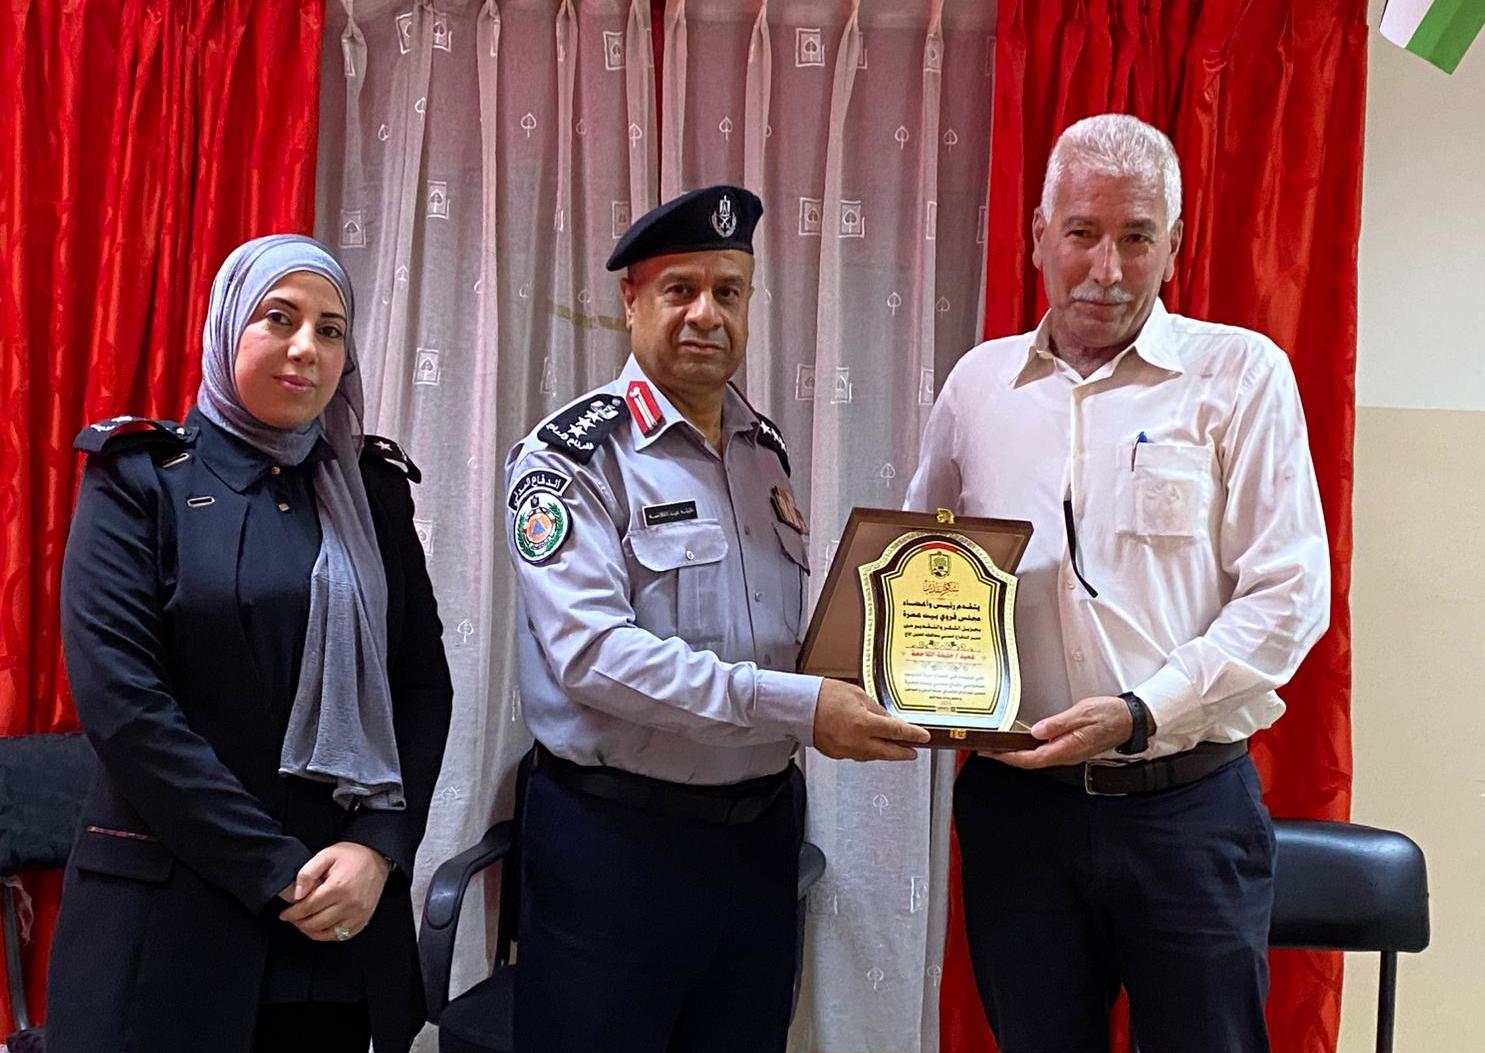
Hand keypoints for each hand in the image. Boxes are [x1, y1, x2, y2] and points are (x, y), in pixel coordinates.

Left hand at [278, 842, 391, 941]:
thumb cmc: (352, 855)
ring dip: (310, 931)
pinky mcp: (363, 920)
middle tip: (292, 918)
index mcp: (338, 887)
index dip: (292, 913)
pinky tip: (320, 928)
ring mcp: (358, 914)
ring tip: (303, 923)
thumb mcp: (327, 854)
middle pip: (315, 923)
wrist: (378, 858)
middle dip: (299, 923)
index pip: (307, 908)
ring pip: (327, 933)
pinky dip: (327, 935)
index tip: (284, 914)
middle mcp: (349, 904)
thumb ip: (308, 873)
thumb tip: (297, 895)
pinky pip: (341, 936)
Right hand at [812, 679, 930, 760]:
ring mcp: (846, 750)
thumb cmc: (824, 695)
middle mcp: (857, 741)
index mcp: (864, 723)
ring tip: (894, 748)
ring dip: (886, 752)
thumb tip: (889, 720)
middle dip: (903, 753)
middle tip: (913, 751)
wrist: (800, 706)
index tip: (923, 737)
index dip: (913, 735)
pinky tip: (871, 745)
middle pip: (889, 752)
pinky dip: (867, 751)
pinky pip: (858, 755)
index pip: (897, 732)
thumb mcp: (857, 695)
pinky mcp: (836, 754)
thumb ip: (876, 709)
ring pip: (873, 756)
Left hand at [992, 695, 1141, 768]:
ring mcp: (1069, 753)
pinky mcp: (1071, 748)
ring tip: (999, 747)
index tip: (993, 753)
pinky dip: (1030, 750)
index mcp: (1067, 748)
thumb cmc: (1109, 715)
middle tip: (988, 750)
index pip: (1032, 758)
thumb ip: (1058, 723)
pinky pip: (1046, 753)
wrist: (1130, 720)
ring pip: (1038, 759)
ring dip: (1018, 755)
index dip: (1010, 758)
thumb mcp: (1082, 713)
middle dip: (1008, 758)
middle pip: (1031, 762)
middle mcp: (1067, 754)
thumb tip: (1037, 731)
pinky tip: (1022, 743)